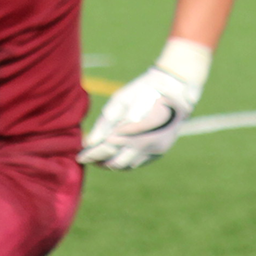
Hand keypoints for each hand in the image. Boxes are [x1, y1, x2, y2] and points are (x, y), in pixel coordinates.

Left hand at [78, 65, 198, 169]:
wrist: (175, 90)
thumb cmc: (143, 90)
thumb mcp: (120, 100)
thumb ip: (105, 122)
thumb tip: (91, 142)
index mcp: (132, 130)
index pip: (106, 149)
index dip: (91, 154)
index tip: (80, 157)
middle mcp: (145, 144)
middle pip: (116, 163)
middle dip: (100, 162)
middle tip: (90, 158)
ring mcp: (155, 149)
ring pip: (128, 166)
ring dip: (113, 163)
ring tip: (102, 158)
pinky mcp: (161, 150)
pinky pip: (139, 162)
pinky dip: (127, 161)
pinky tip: (119, 154)